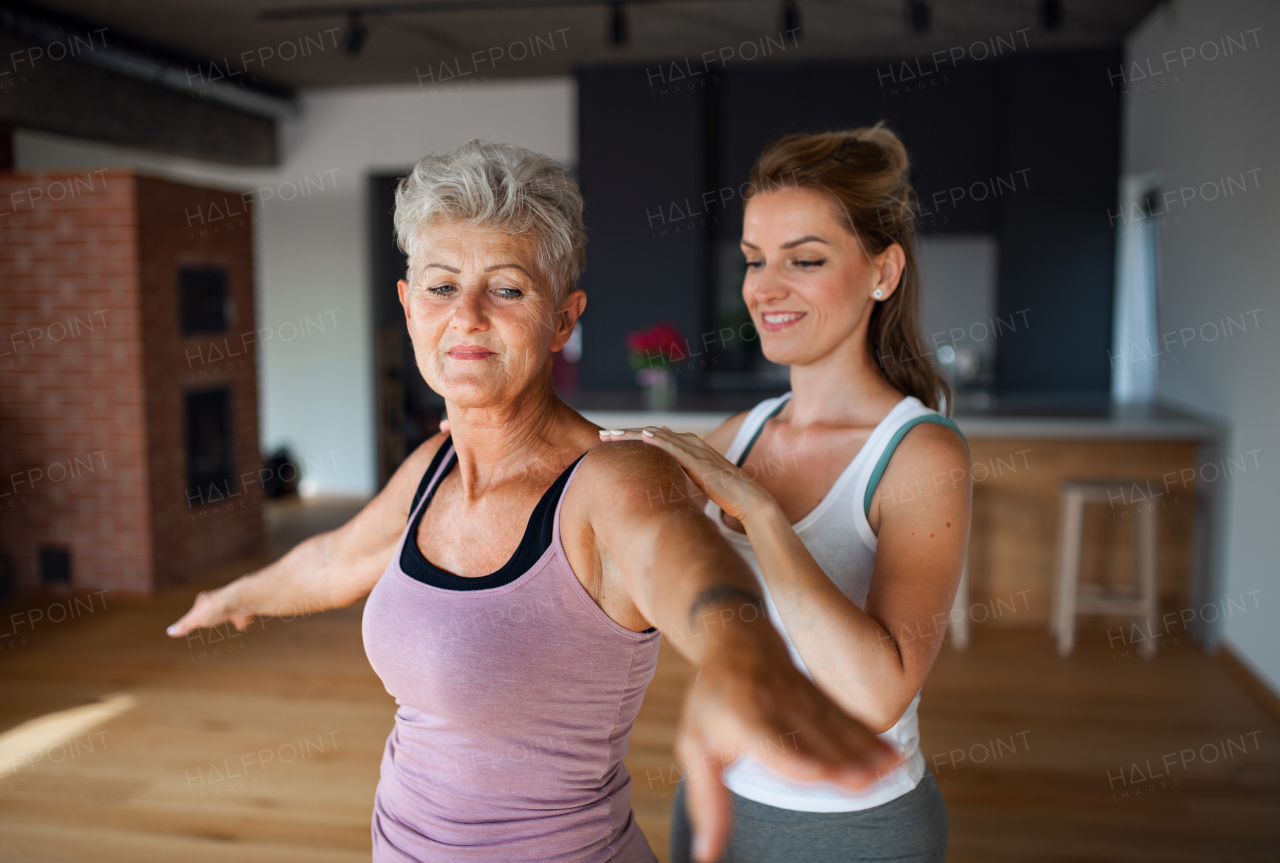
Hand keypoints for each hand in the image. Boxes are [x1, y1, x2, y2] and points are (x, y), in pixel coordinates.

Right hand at [166, 584, 254, 636]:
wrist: (242, 600)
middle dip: (215, 614)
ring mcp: (234, 604)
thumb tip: (169, 632)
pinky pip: (245, 615)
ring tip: (231, 622)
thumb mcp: (195, 618)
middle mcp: (220, 600)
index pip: (199, 608)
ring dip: (231, 616)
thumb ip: (184, 625)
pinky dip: (244, 620)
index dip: (196, 615)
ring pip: (231, 610)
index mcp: (206, 600)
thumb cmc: (216, 608)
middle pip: (216, 608)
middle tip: (214, 619)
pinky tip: (242, 626)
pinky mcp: (246, 609)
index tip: (195, 619)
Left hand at [599, 427, 769, 522]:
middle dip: (626, 434)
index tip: (611, 442)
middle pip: (652, 435)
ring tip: (611, 435)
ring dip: (633, 434)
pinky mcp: (700, 461)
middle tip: (602, 435)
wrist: (748, 500)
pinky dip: (659, 441)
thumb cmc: (724, 494)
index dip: (632, 439)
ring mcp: (696, 451)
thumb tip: (665, 481)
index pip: (655, 440)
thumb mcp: (696, 483)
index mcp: (689, 448)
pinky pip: (675, 448)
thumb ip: (682, 477)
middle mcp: (691, 444)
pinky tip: (642, 437)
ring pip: (659, 438)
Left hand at [676, 620, 902, 861]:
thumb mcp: (697, 746)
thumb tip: (706, 856)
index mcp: (742, 719)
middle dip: (838, 759)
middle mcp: (777, 707)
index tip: (818, 775)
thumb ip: (707, 801)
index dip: (794, 757)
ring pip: (837, 729)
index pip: (771, 740)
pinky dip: (873, 739)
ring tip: (889, 772)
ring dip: (864, 751)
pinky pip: (850, 720)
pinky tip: (896, 758)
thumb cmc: (713, 703)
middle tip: (863, 783)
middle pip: (812, 738)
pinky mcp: (823, 699)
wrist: (739, 640)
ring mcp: (804, 700)